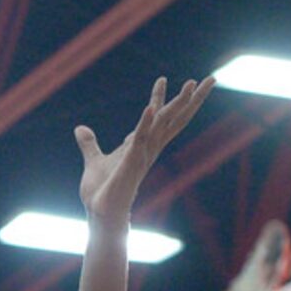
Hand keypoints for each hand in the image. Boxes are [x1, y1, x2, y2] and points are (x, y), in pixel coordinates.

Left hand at [74, 75, 214, 231]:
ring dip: (177, 103)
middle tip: (210, 79)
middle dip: (192, 99)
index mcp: (142, 145)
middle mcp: (148, 147)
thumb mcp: (95, 160)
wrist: (100, 212)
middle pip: (175, 118)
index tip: (163, 78)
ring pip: (164, 123)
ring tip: (191, 83)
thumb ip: (89, 144)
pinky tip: (150, 107)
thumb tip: (80, 130)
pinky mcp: (131, 162)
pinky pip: (139, 139)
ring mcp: (142, 153)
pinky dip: (144, 123)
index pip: (157, 118)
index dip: (160, 98)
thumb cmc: (101, 191)